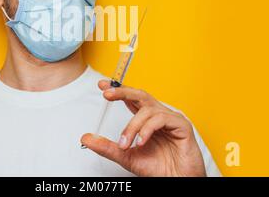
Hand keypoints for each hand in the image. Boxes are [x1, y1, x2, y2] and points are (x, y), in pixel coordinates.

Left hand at [80, 80, 205, 176]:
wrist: (178, 181)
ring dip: (132, 126)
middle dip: (122, 92)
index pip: (131, 99)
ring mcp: (171, 119)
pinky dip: (147, 129)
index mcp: (146, 120)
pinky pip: (161, 119)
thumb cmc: (158, 169)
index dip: (118, 90)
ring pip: (147, 109)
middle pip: (140, 95)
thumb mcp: (126, 156)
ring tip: (126, 143)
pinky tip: (141, 142)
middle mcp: (158, 115)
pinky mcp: (182, 126)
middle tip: (107, 94)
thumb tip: (86, 138)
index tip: (102, 86)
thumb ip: (107, 147)